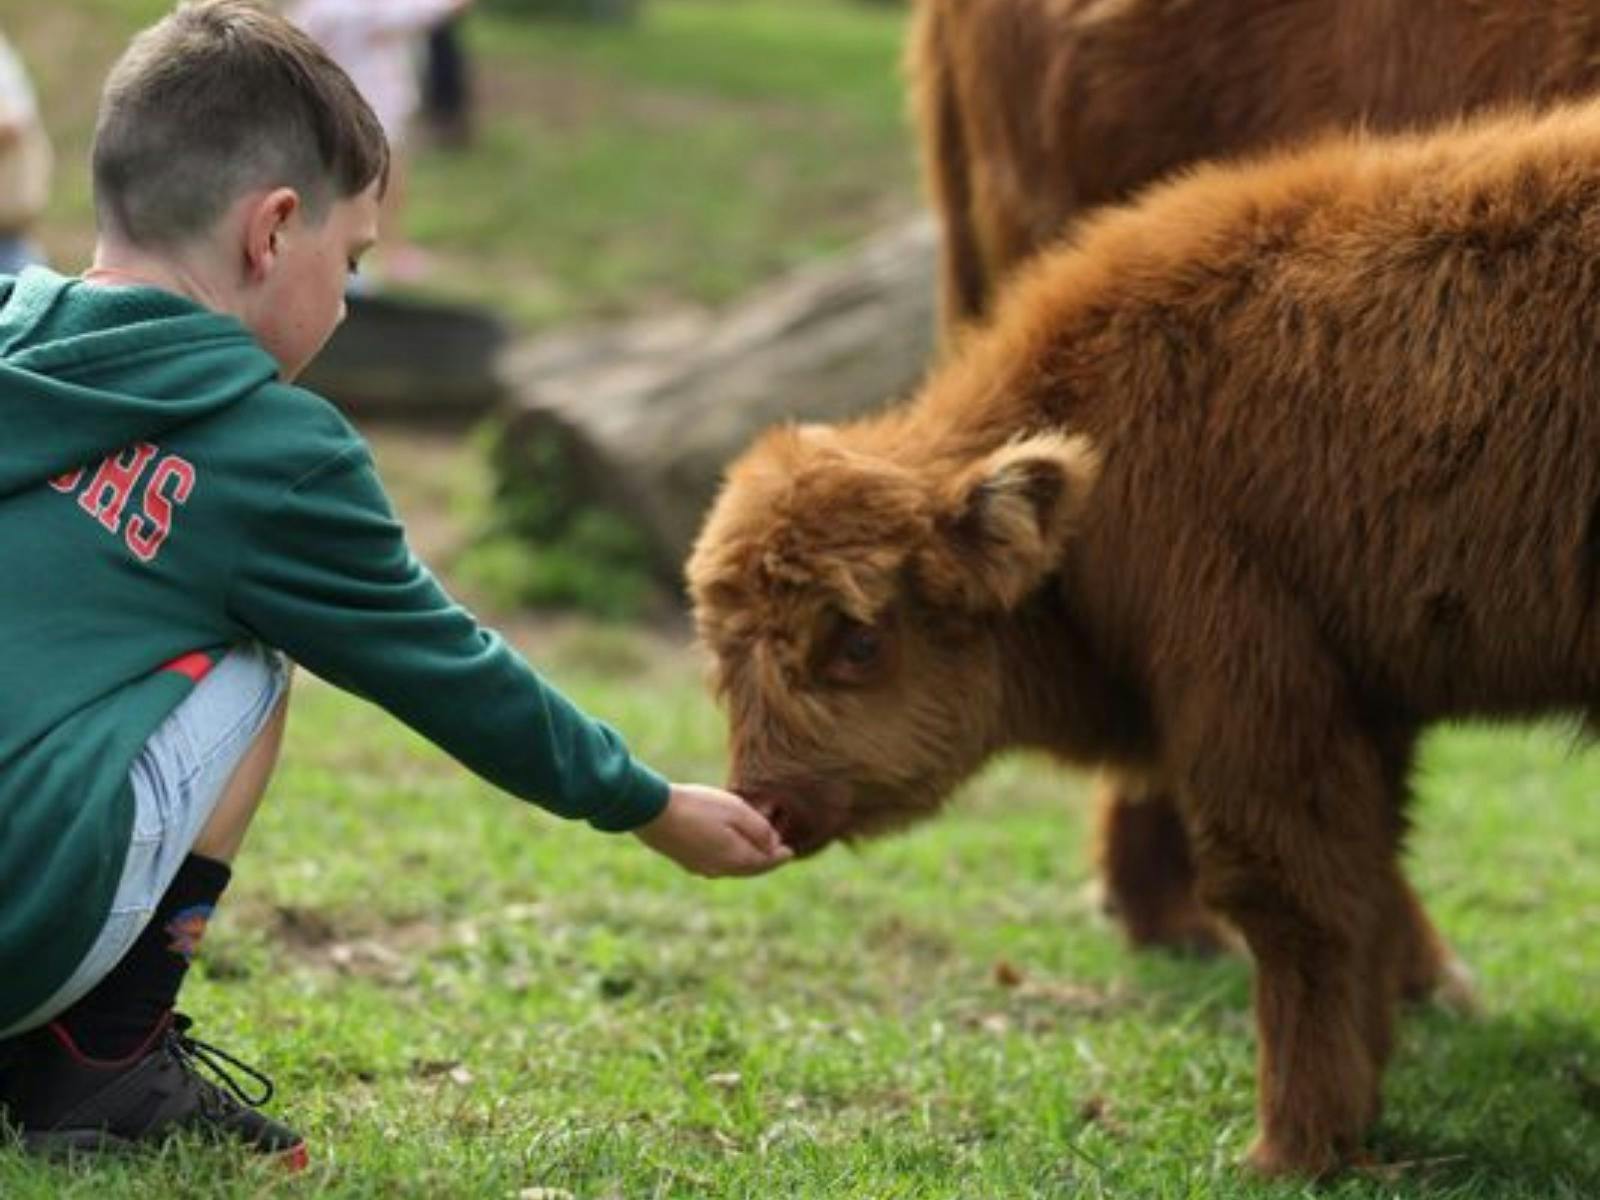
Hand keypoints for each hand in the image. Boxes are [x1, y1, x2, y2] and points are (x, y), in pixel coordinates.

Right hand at [634, 783, 792, 877]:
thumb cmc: (698, 807)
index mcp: (736, 859)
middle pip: (749, 868)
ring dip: (746, 859)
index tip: (790, 851)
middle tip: (777, 852)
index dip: (780, 856)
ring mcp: (700, 868)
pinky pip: (716, 863)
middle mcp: (719, 870)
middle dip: (764, 860)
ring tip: (755, 849)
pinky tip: (728, 849)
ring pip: (732, 867)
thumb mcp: (737, 810)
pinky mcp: (685, 861)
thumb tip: (773, 844)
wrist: (652, 812)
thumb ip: (760, 829)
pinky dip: (729, 857)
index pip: (765, 862)